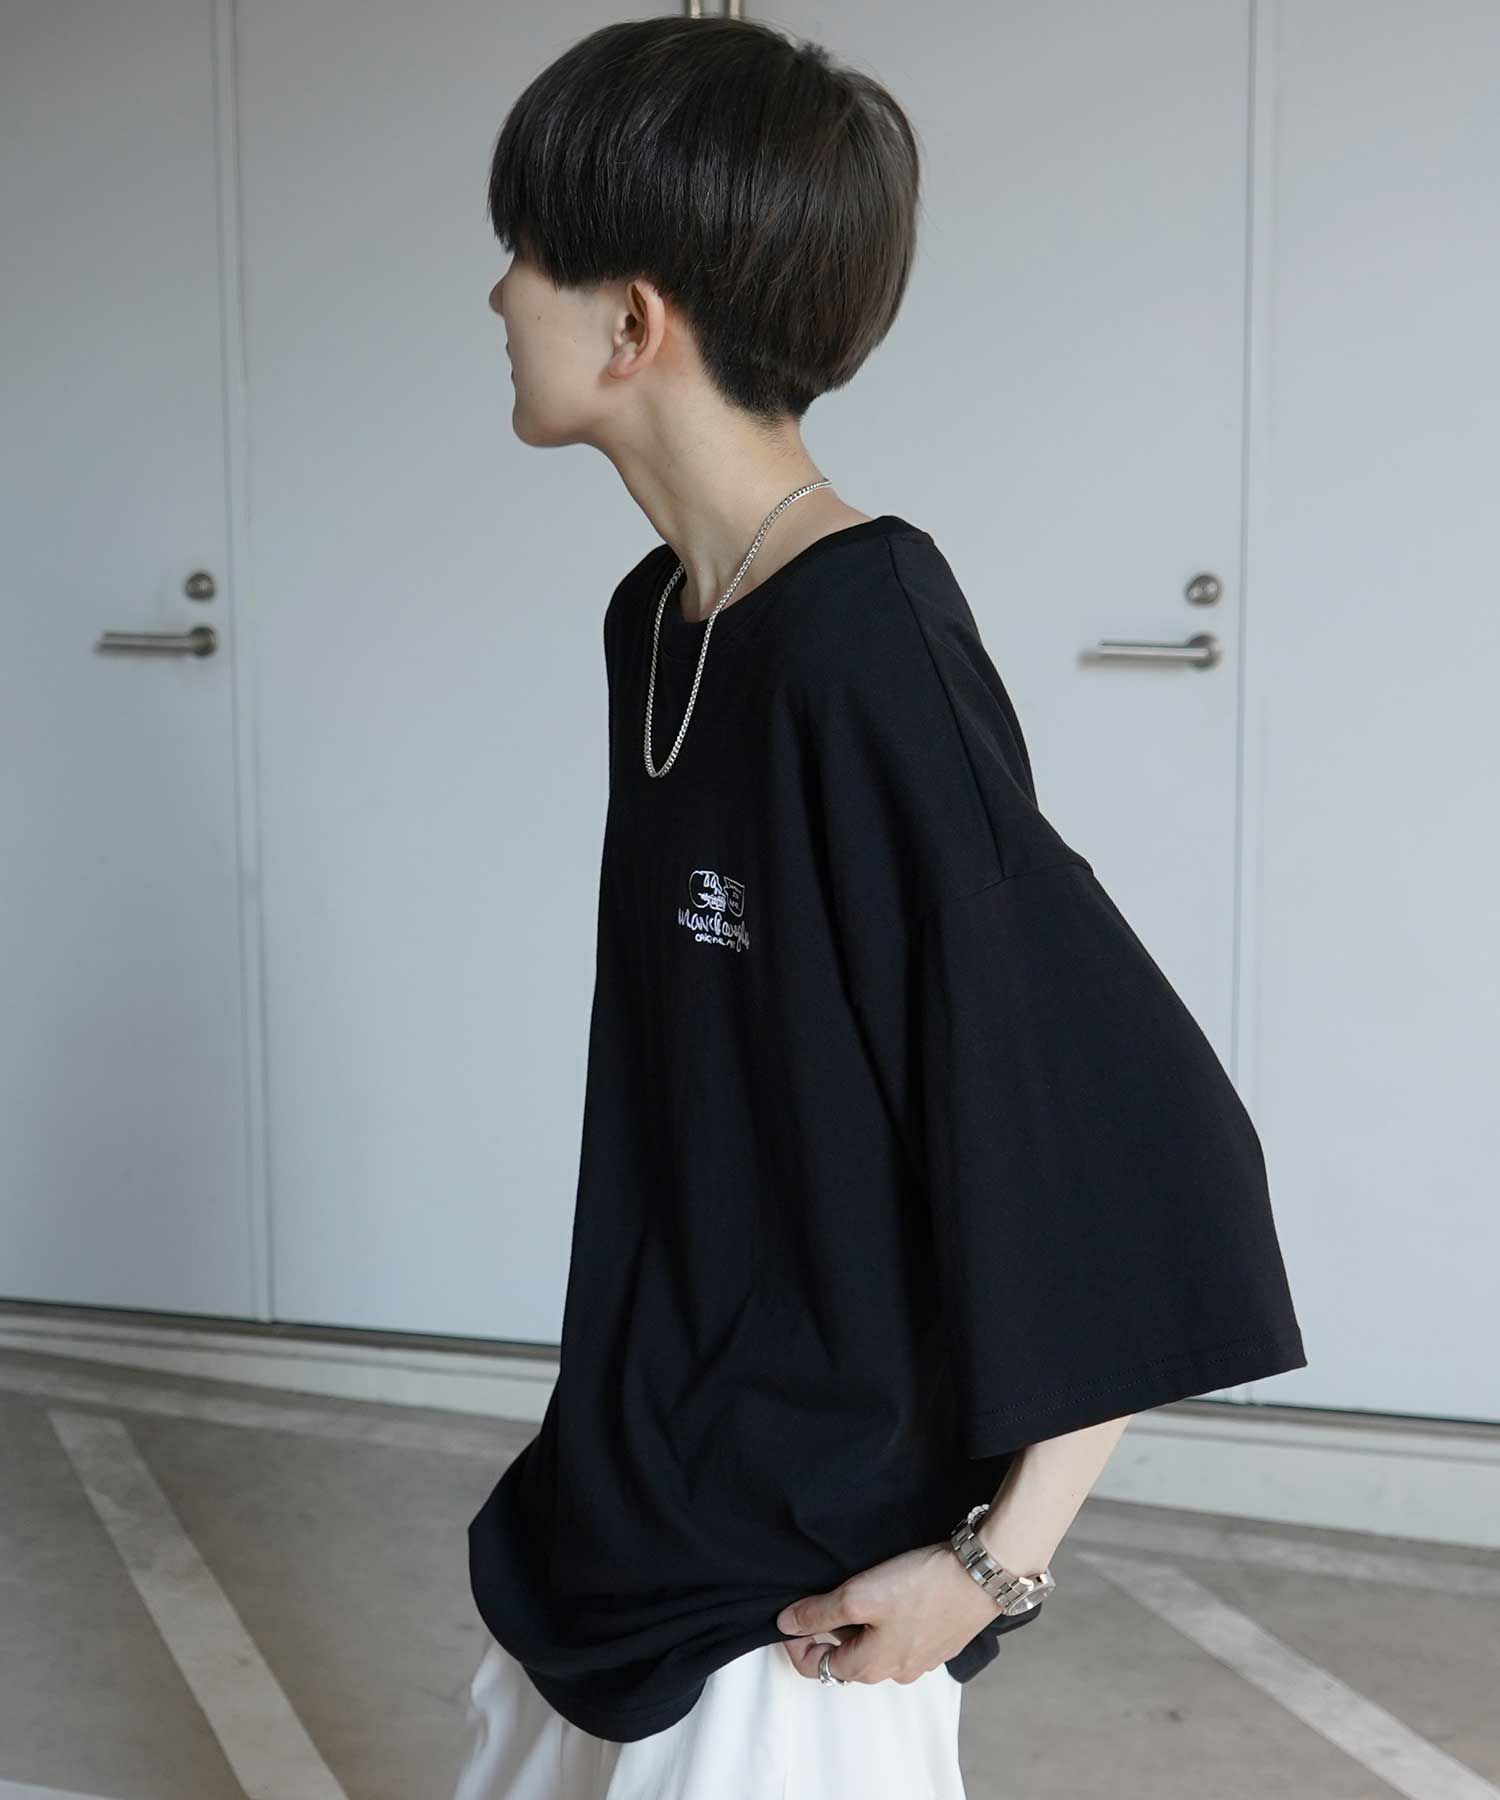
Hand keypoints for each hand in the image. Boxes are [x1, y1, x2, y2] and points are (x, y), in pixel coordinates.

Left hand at [774, 1541, 1001, 1681]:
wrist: (979, 1575)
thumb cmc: (919, 1586)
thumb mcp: (859, 1595)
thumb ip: (819, 1612)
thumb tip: (785, 1624)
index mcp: (870, 1668)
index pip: (816, 1667)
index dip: (795, 1642)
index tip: (788, 1614)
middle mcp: (895, 1673)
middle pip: (845, 1659)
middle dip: (828, 1631)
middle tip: (824, 1595)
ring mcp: (920, 1661)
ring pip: (873, 1649)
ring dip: (858, 1626)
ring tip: (860, 1590)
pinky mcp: (939, 1643)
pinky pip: (899, 1640)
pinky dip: (885, 1622)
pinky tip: (892, 1594)